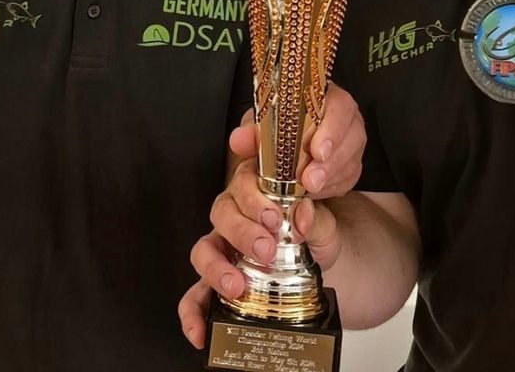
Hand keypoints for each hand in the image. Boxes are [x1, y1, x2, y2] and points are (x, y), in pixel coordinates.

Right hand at [179, 196, 339, 348]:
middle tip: (265, 250)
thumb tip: (303, 214)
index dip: (254, 199)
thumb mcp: (322, 225)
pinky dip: (193, 313)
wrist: (317, 264)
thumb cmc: (312, 235)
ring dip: (215, 269)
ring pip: (203, 251)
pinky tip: (200, 330)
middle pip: (221, 215)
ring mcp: (221, 249)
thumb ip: (314, 218)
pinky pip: (195, 295)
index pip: (243, 184)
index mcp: (256, 193)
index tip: (272, 217)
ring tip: (236, 287)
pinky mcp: (215, 281)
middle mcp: (232, 217)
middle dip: (241, 232)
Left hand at [228, 82, 365, 199]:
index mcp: (326, 97)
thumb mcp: (261, 124)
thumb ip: (251, 132)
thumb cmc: (277, 126)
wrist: (283, 141)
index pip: (339, 106)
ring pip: (351, 160)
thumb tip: (239, 140)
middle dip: (330, 162)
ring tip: (310, 188)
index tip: (316, 151)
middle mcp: (345, 117)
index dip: (332, 129)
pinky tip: (317, 192)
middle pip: (351, 136)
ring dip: (330, 177)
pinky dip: (332, 187)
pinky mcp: (351, 164)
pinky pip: (348, 178)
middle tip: (310, 179)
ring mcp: (351, 141)